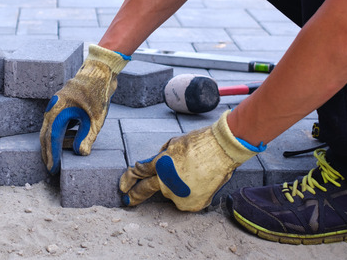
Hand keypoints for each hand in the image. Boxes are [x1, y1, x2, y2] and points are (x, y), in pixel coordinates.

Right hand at [40, 44, 128, 173]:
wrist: (99, 72)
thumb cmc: (98, 95)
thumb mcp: (96, 120)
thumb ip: (87, 137)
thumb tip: (80, 154)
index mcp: (60, 111)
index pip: (52, 138)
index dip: (52, 155)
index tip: (52, 168)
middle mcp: (53, 107)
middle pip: (46, 134)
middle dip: (48, 152)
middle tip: (50, 167)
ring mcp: (55, 104)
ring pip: (49, 128)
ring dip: (54, 142)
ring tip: (59, 156)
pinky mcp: (60, 103)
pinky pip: (55, 121)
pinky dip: (59, 132)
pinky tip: (68, 140)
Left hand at [119, 110, 259, 211]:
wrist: (223, 150)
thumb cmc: (199, 143)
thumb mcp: (173, 144)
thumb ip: (160, 157)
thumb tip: (152, 165)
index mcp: (160, 165)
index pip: (139, 172)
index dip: (129, 178)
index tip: (124, 185)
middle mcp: (166, 183)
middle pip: (145, 191)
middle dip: (134, 195)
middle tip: (127, 200)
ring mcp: (179, 196)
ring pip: (170, 193)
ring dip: (174, 187)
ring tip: (191, 173)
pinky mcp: (192, 204)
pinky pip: (184, 200)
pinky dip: (188, 193)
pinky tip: (198, 181)